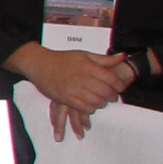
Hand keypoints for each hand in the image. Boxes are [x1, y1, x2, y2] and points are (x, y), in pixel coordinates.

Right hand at [9, 43, 133, 140]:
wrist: (40, 64)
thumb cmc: (62, 59)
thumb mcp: (84, 54)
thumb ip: (104, 59)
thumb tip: (122, 56)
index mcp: (88, 66)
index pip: (111, 78)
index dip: (120, 84)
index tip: (122, 87)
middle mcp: (82, 78)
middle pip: (105, 91)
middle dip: (112, 96)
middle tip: (113, 97)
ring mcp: (73, 89)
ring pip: (96, 101)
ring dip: (102, 103)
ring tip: (102, 102)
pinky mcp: (65, 98)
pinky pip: (83, 108)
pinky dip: (90, 109)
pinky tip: (91, 106)